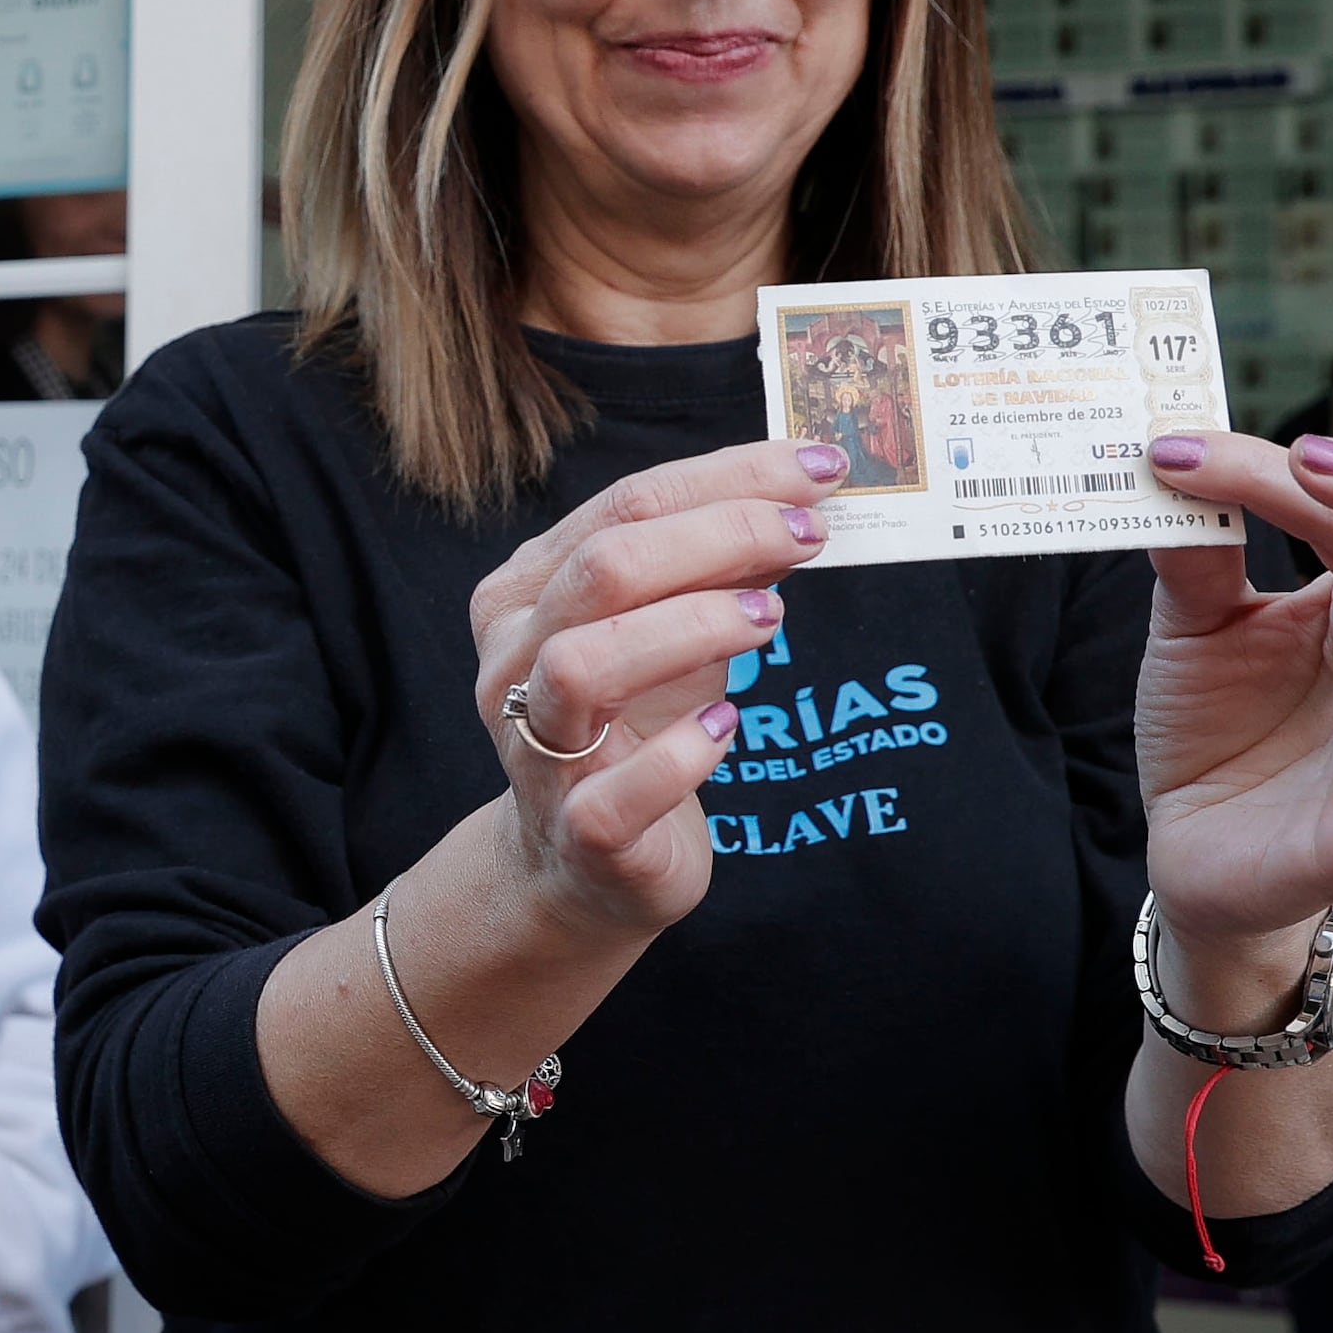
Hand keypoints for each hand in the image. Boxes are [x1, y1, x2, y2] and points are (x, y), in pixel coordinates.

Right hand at [462, 437, 840, 945]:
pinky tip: (728, 725)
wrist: (581, 862)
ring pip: (583, 664)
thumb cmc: (630, 726)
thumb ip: (718, 565)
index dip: (728, 478)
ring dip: (690, 628)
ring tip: (770, 618)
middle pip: (603, 568)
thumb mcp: (673, 630)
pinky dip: (684, 753)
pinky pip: (617, 792)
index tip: (818, 470)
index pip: (623, 504)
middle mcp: (514, 662)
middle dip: (720, 536)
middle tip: (808, 534)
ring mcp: (537, 748)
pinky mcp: (579, 831)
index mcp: (526, 594)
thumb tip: (798, 497)